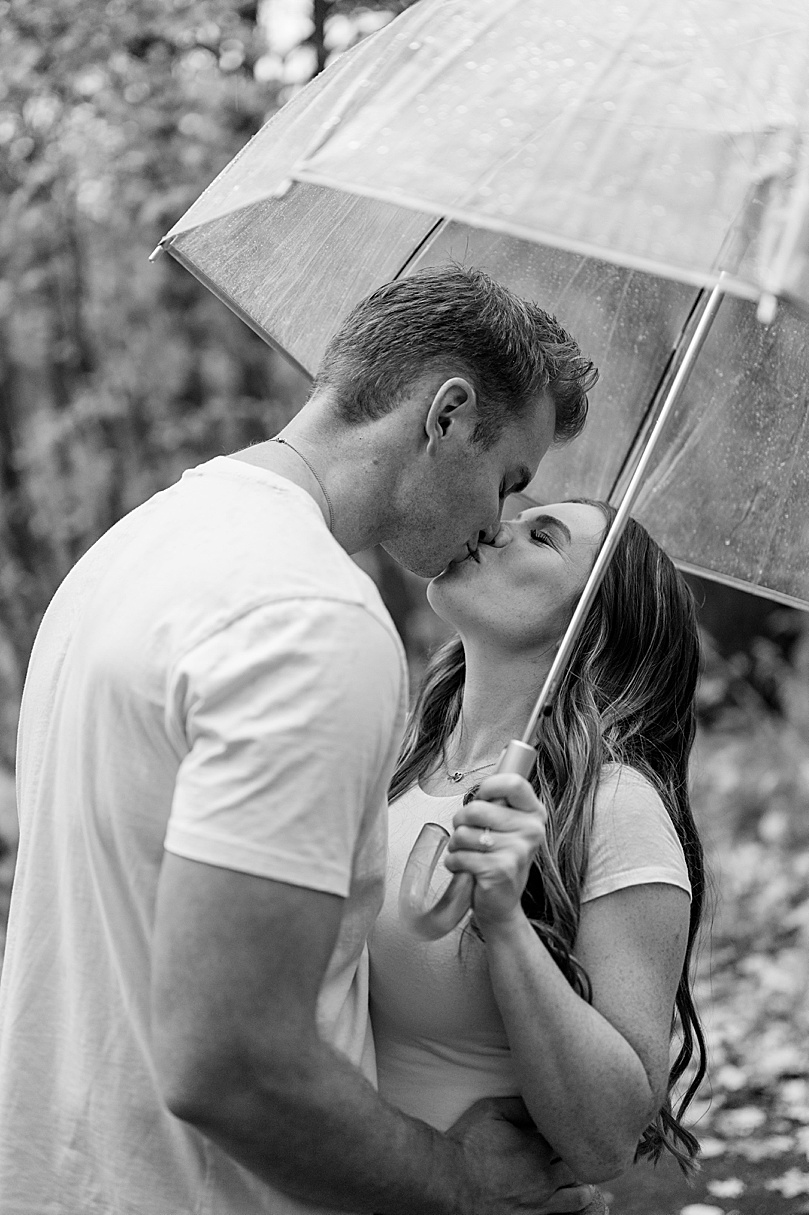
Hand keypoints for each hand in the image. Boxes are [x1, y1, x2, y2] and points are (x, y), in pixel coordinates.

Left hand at [444, 773, 545, 926]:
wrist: (502, 904)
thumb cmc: (498, 859)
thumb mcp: (507, 826)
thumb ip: (500, 801)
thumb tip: (494, 770)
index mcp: (533, 813)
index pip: (512, 783)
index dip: (488, 787)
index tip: (481, 798)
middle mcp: (531, 830)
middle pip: (476, 808)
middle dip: (461, 822)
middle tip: (469, 835)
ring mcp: (517, 851)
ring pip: (464, 833)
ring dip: (457, 845)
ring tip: (469, 854)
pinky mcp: (500, 870)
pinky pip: (461, 855)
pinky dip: (455, 862)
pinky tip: (466, 869)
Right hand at [447, 1097, 596, 1214]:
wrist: (449, 1181)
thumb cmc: (468, 1142)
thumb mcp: (492, 1110)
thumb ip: (521, 1105)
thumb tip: (542, 1099)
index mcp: (539, 1147)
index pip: (570, 1138)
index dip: (571, 1133)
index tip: (571, 1128)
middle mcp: (546, 1177)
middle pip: (577, 1167)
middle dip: (580, 1159)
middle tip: (580, 1151)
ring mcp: (540, 1203)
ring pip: (577, 1197)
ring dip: (582, 1188)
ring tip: (581, 1181)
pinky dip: (572, 1210)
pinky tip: (573, 1202)